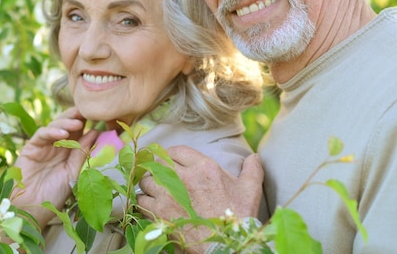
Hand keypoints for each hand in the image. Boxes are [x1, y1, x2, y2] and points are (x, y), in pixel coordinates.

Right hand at [10, 108, 97, 228]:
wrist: (32, 209)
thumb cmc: (54, 194)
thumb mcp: (73, 172)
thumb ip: (81, 152)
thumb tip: (95, 132)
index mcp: (69, 151)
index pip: (78, 131)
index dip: (87, 122)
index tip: (98, 116)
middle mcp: (56, 146)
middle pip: (66, 124)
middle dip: (76, 116)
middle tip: (87, 112)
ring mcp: (43, 146)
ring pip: (54, 126)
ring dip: (66, 122)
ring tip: (77, 123)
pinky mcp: (31, 148)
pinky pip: (42, 134)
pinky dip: (52, 131)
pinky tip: (62, 133)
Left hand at [137, 146, 263, 253]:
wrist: (227, 245)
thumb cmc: (238, 217)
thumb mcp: (250, 190)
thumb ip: (252, 169)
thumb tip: (255, 156)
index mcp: (204, 167)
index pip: (177, 150)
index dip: (171, 155)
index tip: (171, 161)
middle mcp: (183, 177)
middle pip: (158, 162)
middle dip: (158, 167)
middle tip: (161, 175)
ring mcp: (169, 195)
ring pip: (146, 180)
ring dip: (149, 184)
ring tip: (154, 189)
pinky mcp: (159, 213)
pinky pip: (141, 200)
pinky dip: (144, 201)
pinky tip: (150, 204)